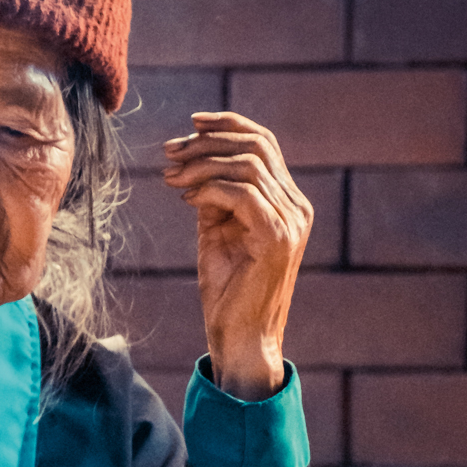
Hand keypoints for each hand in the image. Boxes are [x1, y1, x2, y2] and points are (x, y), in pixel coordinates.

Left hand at [162, 112, 311, 400]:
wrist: (241, 341)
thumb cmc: (228, 295)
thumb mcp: (217, 234)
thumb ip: (214, 198)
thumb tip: (193, 164)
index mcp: (288, 202)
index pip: (264, 144)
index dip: (228, 125)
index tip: (190, 125)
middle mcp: (296, 207)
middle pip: (257, 145)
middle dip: (208, 141)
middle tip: (170, 152)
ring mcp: (291, 221)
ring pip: (247, 165)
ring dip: (202, 164)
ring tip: (171, 177)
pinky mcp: (276, 238)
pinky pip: (241, 193)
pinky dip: (209, 188)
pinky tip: (186, 199)